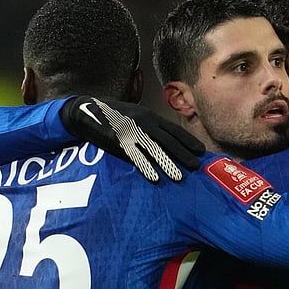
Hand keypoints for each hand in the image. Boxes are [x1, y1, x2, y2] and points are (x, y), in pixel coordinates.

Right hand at [59, 96, 204, 181]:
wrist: (88, 110)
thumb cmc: (115, 116)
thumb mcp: (136, 116)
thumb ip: (152, 126)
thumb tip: (168, 141)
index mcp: (150, 116)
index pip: (174, 130)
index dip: (188, 141)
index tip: (201, 151)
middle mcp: (144, 123)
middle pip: (168, 141)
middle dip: (183, 154)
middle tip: (196, 166)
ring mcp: (131, 132)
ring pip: (154, 150)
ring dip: (168, 164)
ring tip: (180, 177)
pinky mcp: (118, 141)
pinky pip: (134, 157)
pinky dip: (145, 167)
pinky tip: (154, 178)